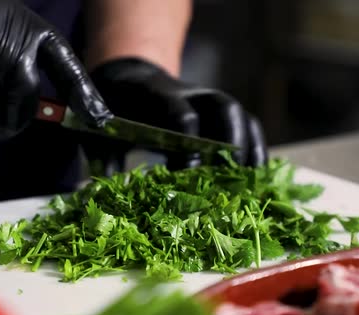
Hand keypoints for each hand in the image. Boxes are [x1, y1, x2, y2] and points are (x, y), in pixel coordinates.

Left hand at [83, 58, 266, 174]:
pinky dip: (256, 148)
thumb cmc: (113, 109)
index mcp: (156, 94)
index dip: (187, 141)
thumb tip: (106, 192)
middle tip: (229, 178)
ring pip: (240, 116)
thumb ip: (104, 156)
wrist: (129, 80)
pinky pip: (246, 125)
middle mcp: (190, 93)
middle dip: (230, 142)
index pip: (180, 113)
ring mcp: (208, 101)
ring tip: (253, 182)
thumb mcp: (101, 127)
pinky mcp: (218, 113)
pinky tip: (258, 175)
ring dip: (250, 148)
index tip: (186, 173)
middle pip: (222, 108)